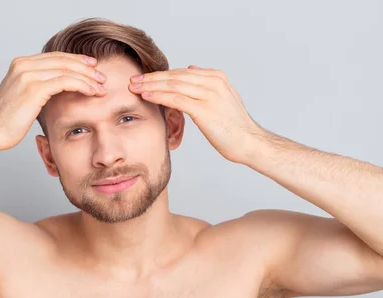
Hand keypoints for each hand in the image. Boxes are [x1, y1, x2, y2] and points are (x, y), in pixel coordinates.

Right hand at [0, 51, 107, 150]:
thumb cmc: (8, 120)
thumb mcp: (22, 96)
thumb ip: (36, 85)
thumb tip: (55, 86)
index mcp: (20, 64)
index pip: (55, 57)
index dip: (76, 60)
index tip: (92, 67)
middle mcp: (23, 65)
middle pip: (63, 60)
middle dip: (86, 68)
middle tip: (102, 77)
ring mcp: (28, 75)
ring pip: (67, 70)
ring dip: (88, 78)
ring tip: (101, 87)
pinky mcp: (34, 88)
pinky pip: (65, 82)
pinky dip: (82, 86)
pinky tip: (92, 92)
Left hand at [128, 65, 262, 162]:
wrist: (249, 142)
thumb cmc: (235, 126)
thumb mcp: (223, 98)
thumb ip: (207, 84)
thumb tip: (191, 70)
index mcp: (216, 78)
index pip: (181, 73)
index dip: (160, 75)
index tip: (144, 78)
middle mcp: (213, 82)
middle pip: (174, 76)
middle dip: (151, 78)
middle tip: (133, 80)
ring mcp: (209, 95)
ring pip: (173, 85)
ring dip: (151, 85)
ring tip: (135, 88)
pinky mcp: (204, 109)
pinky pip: (176, 99)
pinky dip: (159, 96)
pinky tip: (147, 97)